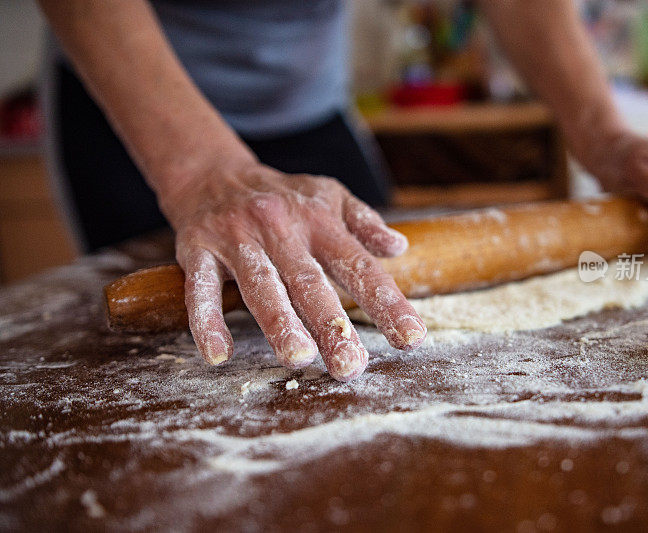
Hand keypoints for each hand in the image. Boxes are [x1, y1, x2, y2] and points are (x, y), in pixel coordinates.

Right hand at [161, 158, 426, 381]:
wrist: (213, 173)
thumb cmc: (283, 197)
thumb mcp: (329, 196)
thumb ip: (364, 223)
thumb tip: (400, 247)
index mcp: (319, 221)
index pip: (359, 265)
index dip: (387, 302)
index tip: (411, 338)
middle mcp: (281, 228)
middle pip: (309, 282)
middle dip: (331, 325)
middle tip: (351, 366)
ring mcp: (237, 238)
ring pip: (260, 285)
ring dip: (278, 322)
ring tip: (298, 358)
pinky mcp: (197, 248)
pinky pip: (200, 287)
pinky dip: (207, 319)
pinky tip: (218, 354)